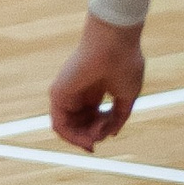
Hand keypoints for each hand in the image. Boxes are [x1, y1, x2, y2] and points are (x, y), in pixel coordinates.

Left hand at [48, 10, 144, 149]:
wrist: (114, 45)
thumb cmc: (124, 65)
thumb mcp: (126, 97)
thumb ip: (118, 117)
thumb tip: (112, 134)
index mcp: (93, 91)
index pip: (90, 118)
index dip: (98, 131)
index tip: (110, 134)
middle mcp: (78, 93)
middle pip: (80, 125)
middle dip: (92, 136)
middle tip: (104, 133)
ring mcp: (67, 93)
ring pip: (69, 128)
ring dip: (85, 139)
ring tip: (98, 133)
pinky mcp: (58, 94)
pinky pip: (59, 125)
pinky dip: (73, 137)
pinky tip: (89, 137)